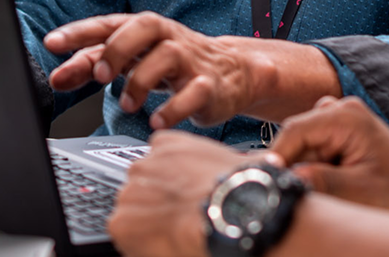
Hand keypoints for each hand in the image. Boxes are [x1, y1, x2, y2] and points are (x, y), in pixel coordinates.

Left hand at [45, 13, 257, 128]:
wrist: (232, 73)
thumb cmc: (172, 63)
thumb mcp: (131, 60)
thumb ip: (94, 65)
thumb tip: (57, 76)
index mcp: (143, 29)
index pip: (108, 24)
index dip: (79, 32)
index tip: (51, 43)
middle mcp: (166, 38)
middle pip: (142, 27)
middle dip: (117, 49)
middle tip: (99, 75)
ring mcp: (190, 60)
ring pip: (167, 56)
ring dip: (141, 81)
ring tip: (128, 105)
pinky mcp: (209, 85)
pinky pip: (194, 92)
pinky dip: (174, 108)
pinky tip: (157, 121)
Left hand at [108, 131, 254, 256]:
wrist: (235, 214)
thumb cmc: (244, 190)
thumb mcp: (246, 160)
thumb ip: (234, 159)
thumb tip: (266, 163)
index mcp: (168, 144)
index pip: (156, 161)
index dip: (170, 184)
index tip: (183, 197)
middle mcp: (143, 164)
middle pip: (142, 188)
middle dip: (157, 204)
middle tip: (181, 220)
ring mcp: (130, 193)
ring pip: (133, 212)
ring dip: (149, 224)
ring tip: (176, 235)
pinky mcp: (122, 222)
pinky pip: (125, 236)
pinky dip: (140, 244)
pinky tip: (165, 245)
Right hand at [270, 96, 388, 211]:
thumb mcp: (364, 190)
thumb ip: (327, 182)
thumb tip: (290, 177)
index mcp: (346, 116)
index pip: (296, 130)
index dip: (278, 155)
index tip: (269, 181)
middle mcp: (336, 108)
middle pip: (294, 138)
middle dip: (296, 166)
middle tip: (311, 192)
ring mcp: (332, 115)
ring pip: (298, 145)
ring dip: (305, 167)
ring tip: (334, 183)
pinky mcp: (329, 128)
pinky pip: (306, 148)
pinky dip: (311, 165)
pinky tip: (333, 176)